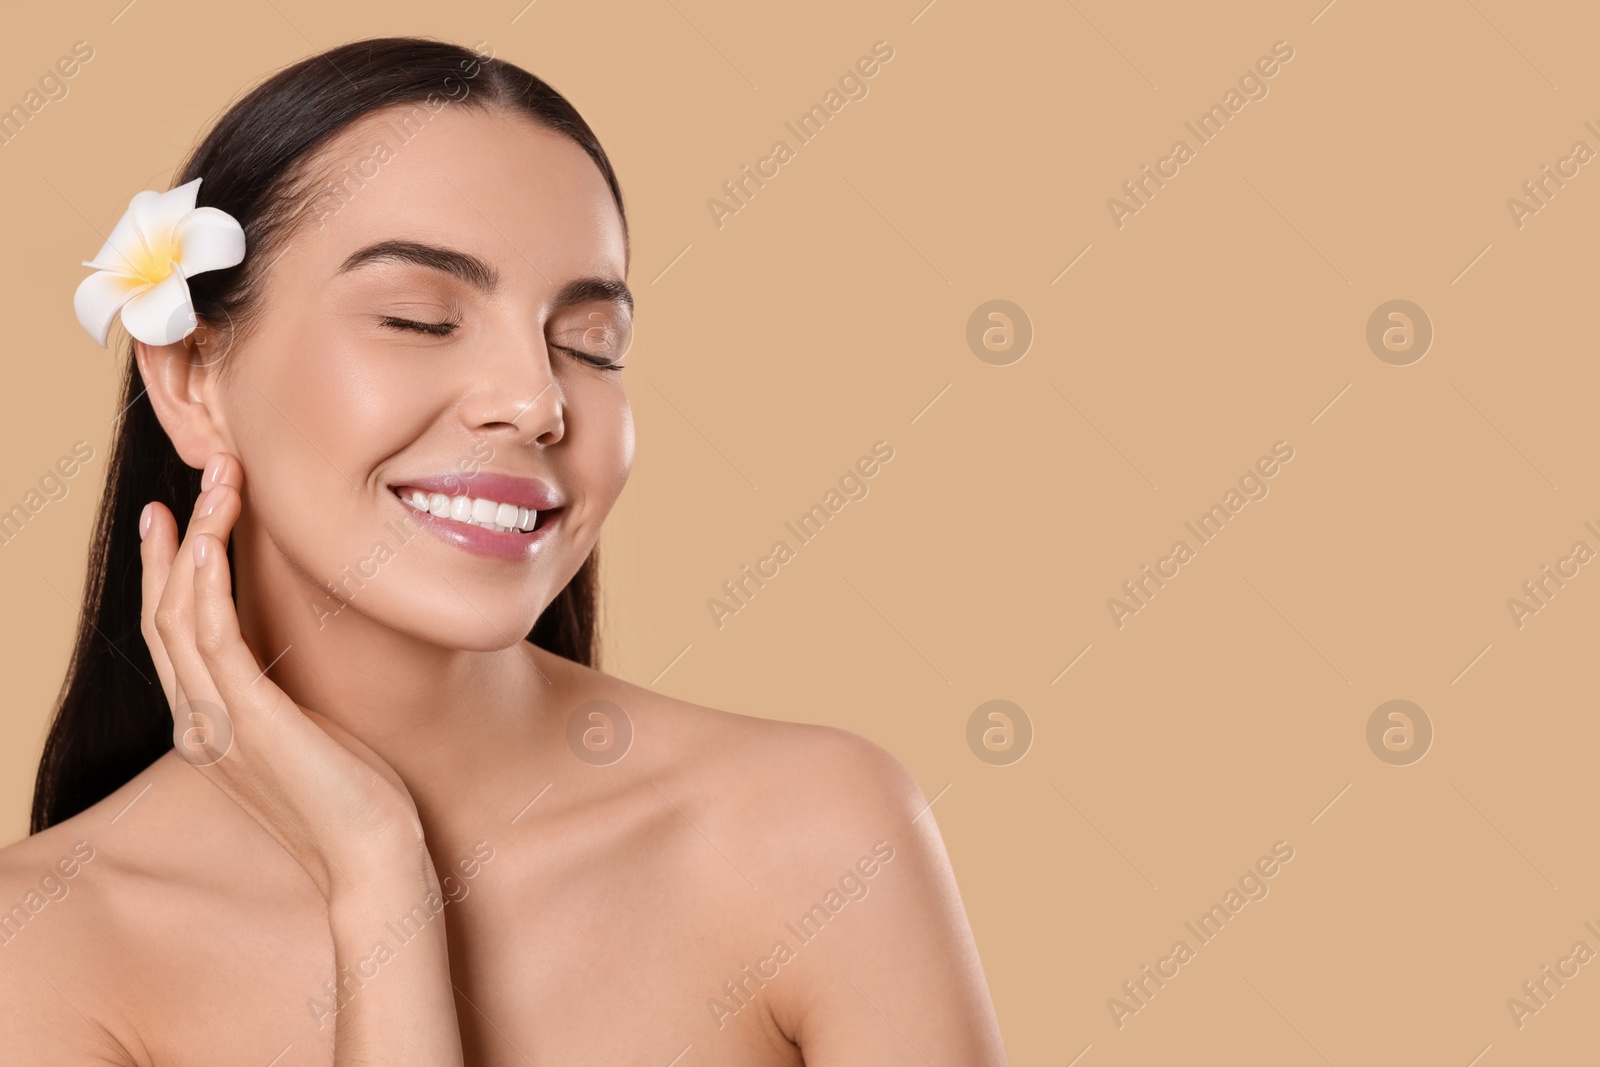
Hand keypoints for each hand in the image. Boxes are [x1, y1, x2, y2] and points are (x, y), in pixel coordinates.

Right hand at [140, 451, 432, 899]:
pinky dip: (207, 588)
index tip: (179, 514)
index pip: (172, 633)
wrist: (373, 861)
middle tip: (203, 473)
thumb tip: (304, 656)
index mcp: (210, 726)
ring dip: (199, 540)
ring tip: (218, 483)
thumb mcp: (312, 735)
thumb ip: (288, 698)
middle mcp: (199, 723)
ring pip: (182, 615)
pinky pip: (215, 643)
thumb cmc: (356, 802)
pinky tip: (214, 544)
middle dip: (181, 538)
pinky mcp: (250, 723)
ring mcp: (217, 724)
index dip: (171, 569)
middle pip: (165, 612)